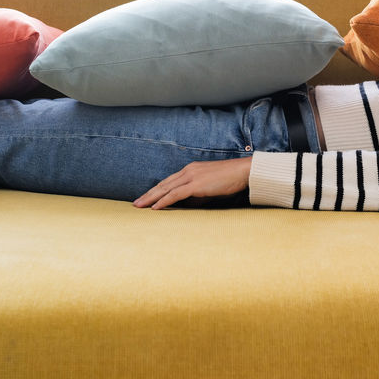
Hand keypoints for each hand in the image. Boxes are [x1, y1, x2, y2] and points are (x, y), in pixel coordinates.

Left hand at [133, 157, 252, 209]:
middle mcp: (188, 171)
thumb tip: (189, 205)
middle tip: (135, 204)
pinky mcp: (196, 184)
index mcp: (190, 170)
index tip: (145, 197)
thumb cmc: (230, 180)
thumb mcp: (210, 188)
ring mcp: (191, 176)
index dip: (155, 190)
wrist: (243, 171)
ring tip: (139, 206)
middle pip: (163, 184)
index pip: (168, 181)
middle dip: (148, 194)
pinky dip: (164, 201)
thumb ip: (198, 195)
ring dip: (150, 198)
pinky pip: (175, 194)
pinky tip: (155, 207)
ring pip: (165, 189)